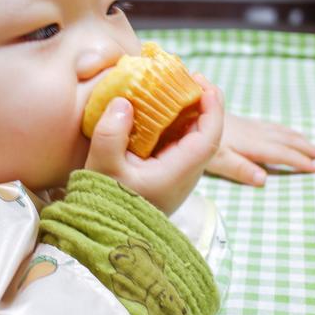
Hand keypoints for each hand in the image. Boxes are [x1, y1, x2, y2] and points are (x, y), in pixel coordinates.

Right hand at [84, 75, 223, 214]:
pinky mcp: (167, 176)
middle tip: (187, 77)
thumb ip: (111, 133)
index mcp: (179, 172)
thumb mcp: (103, 167)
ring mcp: (178, 177)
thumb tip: (123, 101)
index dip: (212, 107)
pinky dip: (175, 124)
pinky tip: (159, 110)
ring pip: (194, 139)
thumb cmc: (105, 203)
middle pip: (207, 134)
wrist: (105, 236)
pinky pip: (180, 144)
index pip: (210, 136)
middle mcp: (185, 175)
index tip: (201, 83)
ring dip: (189, 112)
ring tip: (173, 88)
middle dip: (202, 103)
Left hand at [205, 115, 314, 186]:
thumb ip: (239, 169)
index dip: (299, 160)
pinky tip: (281, 130)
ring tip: (310, 143)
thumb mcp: (216, 159)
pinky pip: (268, 125)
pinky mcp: (239, 122)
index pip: (280, 153)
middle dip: (304, 147)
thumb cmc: (197, 141)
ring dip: (296, 137)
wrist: (188, 110)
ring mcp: (246, 126)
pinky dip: (281, 129)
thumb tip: (264, 180)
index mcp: (251, 144)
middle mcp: (252, 133)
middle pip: (283, 140)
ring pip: (277, 131)